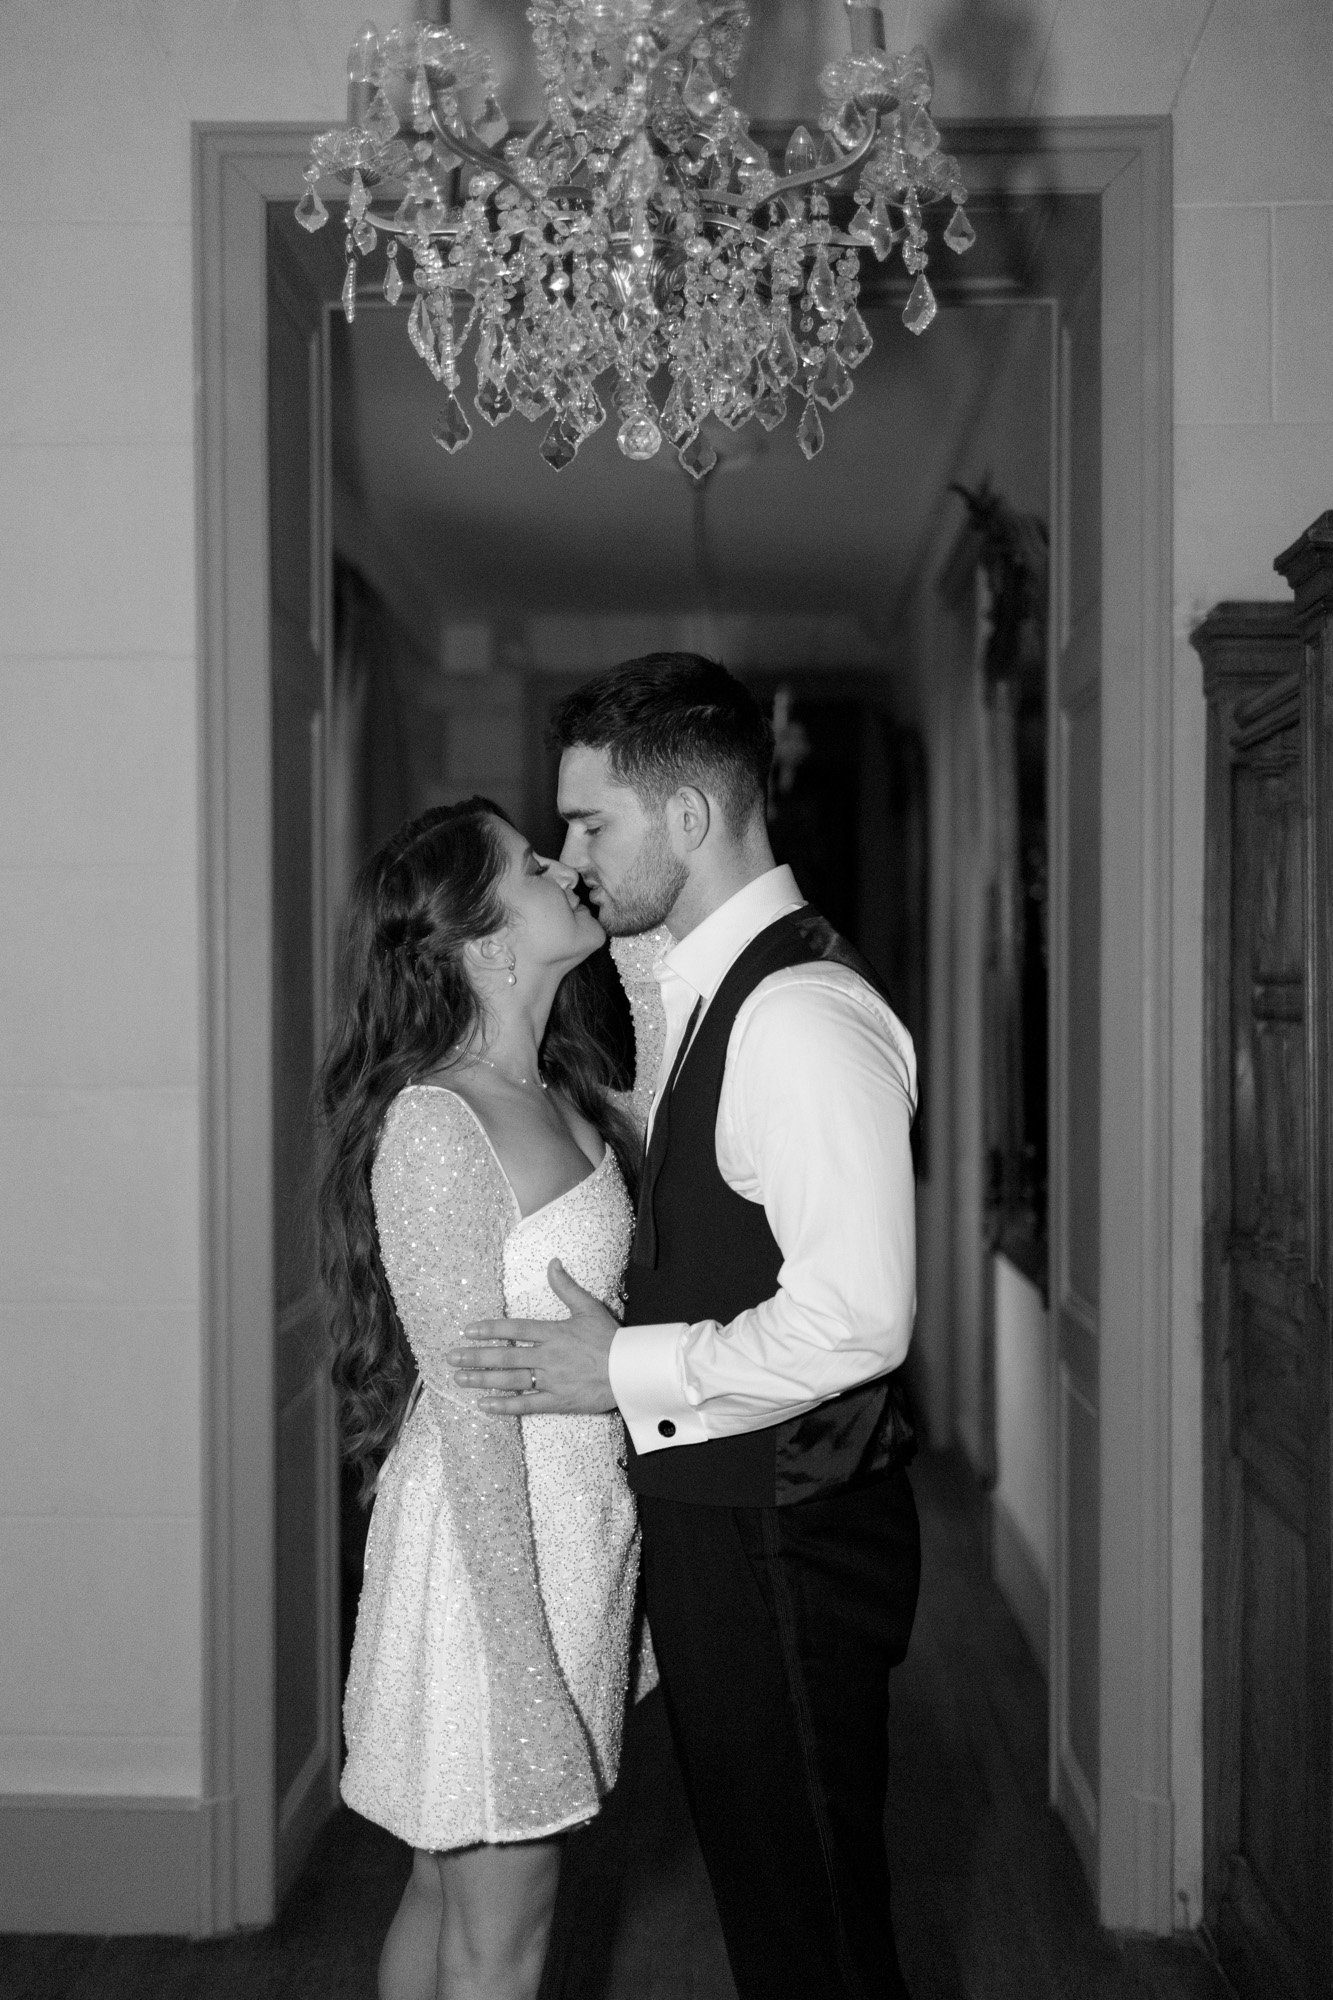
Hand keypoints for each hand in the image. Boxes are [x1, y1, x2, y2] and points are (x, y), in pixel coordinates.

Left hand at [450, 1261, 618, 1414]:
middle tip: (451, 1358)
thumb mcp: (589, 1307)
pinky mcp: (558, 1401)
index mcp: (553, 1333)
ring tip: (459, 1379)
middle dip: (475, 1357)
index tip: (468, 1331)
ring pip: (510, 1380)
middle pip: (505, 1356)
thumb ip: (566, 1287)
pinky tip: (483, 1405)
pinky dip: (504, 1407)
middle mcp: (548, 1357)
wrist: (632, 1371)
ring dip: (482, 1380)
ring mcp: (551, 1380)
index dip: (489, 1330)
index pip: (514, 1330)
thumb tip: (553, 1263)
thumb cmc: (611, 1338)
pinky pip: (526, 1405)